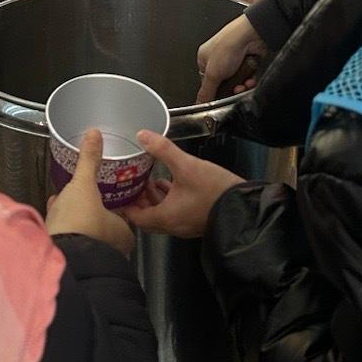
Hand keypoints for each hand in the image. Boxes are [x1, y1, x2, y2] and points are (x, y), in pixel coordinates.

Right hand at [45, 130, 134, 255]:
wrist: (59, 253)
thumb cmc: (80, 222)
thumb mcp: (84, 184)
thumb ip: (90, 160)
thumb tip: (94, 134)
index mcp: (122, 232)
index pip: (124, 216)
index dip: (118, 203)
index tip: (111, 193)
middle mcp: (110, 247)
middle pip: (104, 223)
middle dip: (95, 209)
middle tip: (91, 195)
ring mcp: (89, 253)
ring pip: (85, 230)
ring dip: (78, 216)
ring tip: (70, 200)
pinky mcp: (68, 255)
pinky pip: (68, 235)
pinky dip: (62, 223)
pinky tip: (55, 210)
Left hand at [124, 132, 244, 238]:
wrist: (245, 207)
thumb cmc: (215, 190)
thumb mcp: (187, 165)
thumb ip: (164, 150)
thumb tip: (143, 135)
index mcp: (165, 217)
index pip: (135, 217)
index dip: (124, 205)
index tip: (116, 193)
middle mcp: (173, 226)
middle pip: (146, 218)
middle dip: (138, 200)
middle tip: (132, 183)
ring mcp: (185, 225)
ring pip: (161, 215)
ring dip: (154, 200)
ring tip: (150, 181)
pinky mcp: (196, 221)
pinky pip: (175, 213)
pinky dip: (168, 201)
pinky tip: (171, 185)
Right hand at [196, 14, 267, 102]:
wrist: (250, 36)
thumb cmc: (228, 45)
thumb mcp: (213, 74)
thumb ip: (206, 92)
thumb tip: (199, 104)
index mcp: (204, 59)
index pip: (206, 82)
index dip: (214, 91)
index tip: (219, 97)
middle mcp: (218, 58)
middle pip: (223, 84)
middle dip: (230, 89)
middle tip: (233, 88)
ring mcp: (233, 59)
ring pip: (236, 82)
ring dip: (241, 85)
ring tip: (242, 83)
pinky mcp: (246, 61)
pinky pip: (247, 77)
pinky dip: (249, 80)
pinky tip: (249, 78)